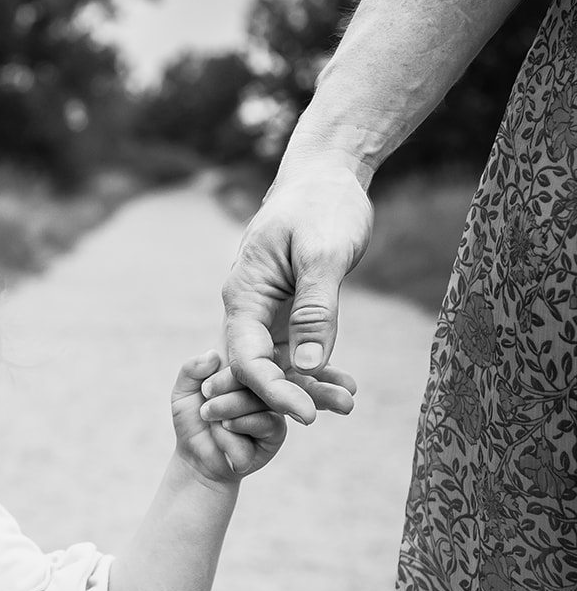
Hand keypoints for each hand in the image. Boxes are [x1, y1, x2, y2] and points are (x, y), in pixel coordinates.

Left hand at [173, 351, 286, 481]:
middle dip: (222, 395)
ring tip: (214, 422)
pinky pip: (266, 421)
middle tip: (205, 411)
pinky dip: (240, 427)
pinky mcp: (278, 430)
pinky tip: (227, 431)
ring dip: (227, 412)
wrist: (197, 458)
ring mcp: (272, 406)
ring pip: (258, 399)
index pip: (243, 358)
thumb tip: (212, 354)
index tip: (203, 391)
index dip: (221, 374)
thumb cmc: (193, 421)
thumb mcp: (183, 392)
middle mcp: (261, 385)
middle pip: (253, 377)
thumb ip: (191, 370)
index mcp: (242, 370)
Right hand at [222, 158, 370, 422]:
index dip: (272, 391)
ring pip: (277, 364)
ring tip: (346, 403)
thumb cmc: (322, 205)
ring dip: (305, 387)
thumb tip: (307, 366)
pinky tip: (343, 386)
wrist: (325, 175)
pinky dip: (315, 370)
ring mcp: (265, 313)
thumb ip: (315, 311)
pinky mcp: (286, 312)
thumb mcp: (323, 255)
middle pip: (256, 369)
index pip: (246, 358)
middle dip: (286, 398)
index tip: (305, 415)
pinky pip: (294, 351)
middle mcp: (247, 309)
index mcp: (243, 295)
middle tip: (330, 414)